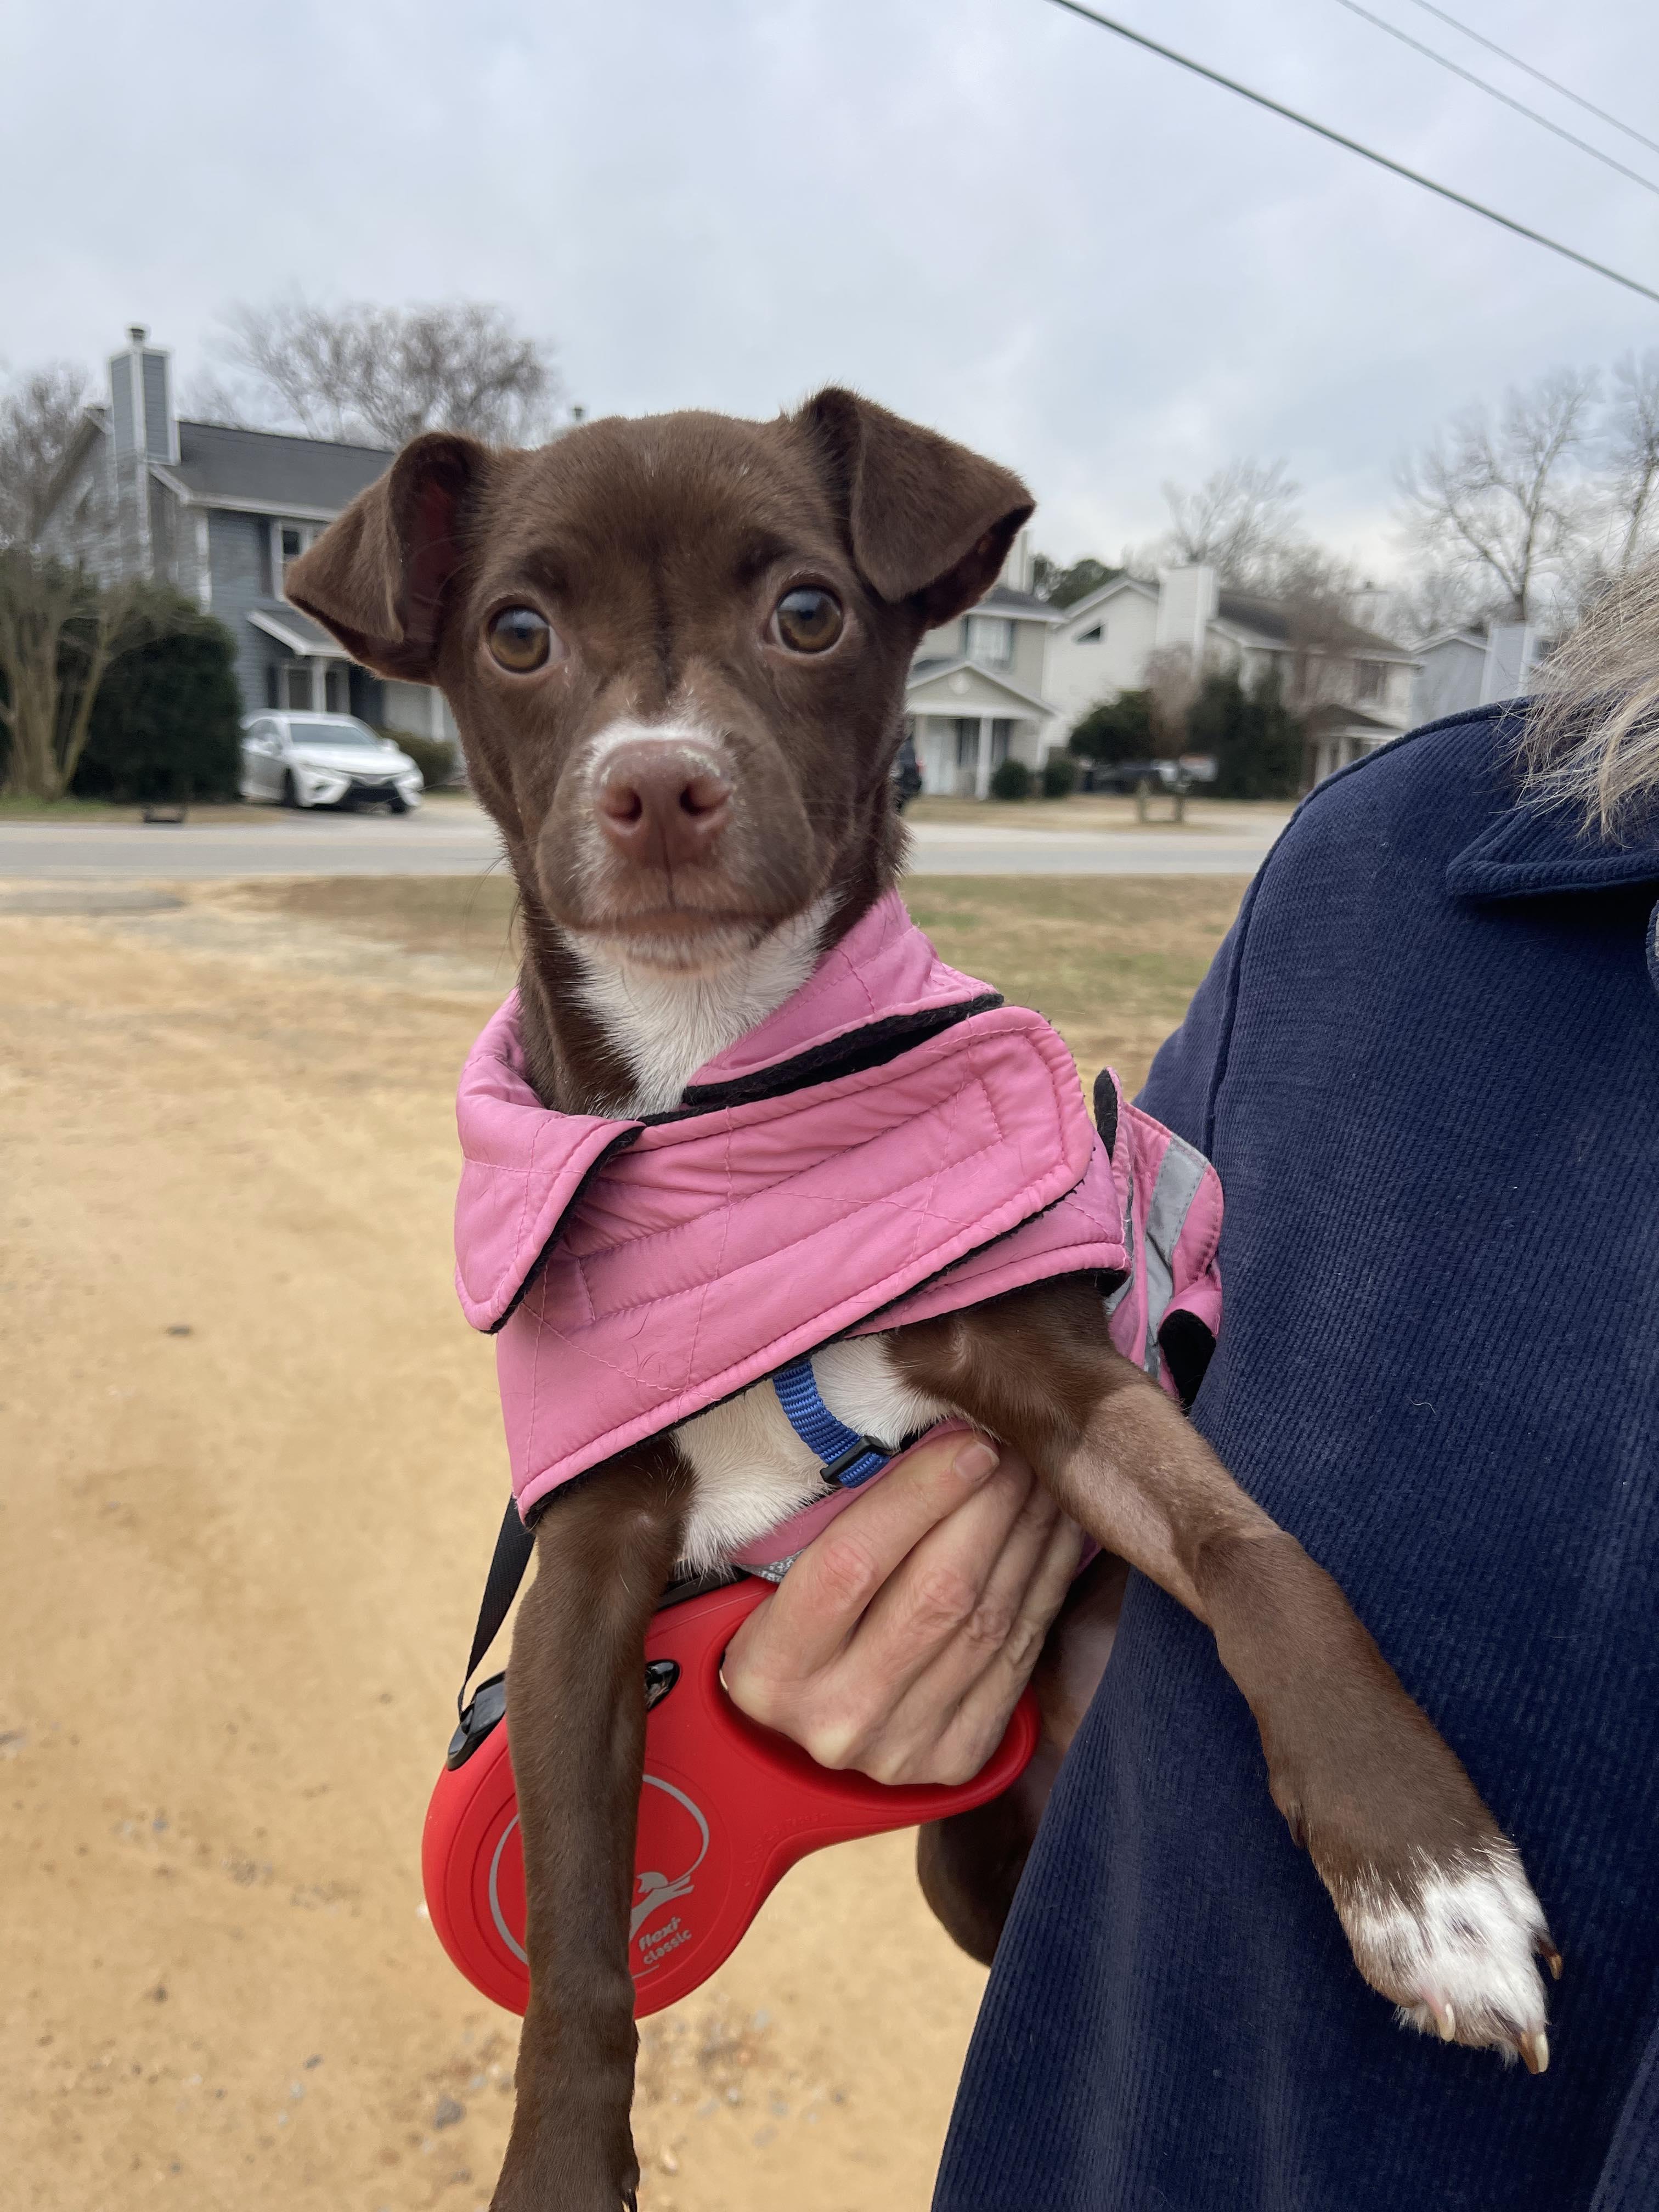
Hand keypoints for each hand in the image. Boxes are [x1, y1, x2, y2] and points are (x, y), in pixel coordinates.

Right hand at [720, 1432, 1081, 1786]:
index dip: (919, 1497)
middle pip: (937, 1592)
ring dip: (1027, 1536)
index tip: (967, 1443)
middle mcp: (836, 1718)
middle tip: (1016, 1448)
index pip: (853, 1564)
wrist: (801, 1748)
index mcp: (771, 1671)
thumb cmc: (783, 1637)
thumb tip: (920, 1446)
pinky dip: (1044, 1585)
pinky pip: (1018, 1656)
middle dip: (989, 1506)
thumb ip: (823, 1533)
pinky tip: (1054, 1533)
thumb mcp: (767, 1591)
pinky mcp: (958, 1758)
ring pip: (987, 1621)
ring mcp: (903, 1748)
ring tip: (1041, 1477)